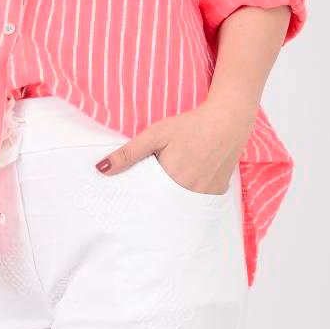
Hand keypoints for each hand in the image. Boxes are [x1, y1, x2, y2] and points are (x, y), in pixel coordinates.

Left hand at [95, 98, 254, 193]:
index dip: (136, 199)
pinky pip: (196, 204)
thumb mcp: (155, 134)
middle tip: (146, 193)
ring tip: (164, 191)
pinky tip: (183, 188)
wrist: (228, 120)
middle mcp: (188, 193)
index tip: (127, 200)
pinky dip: (187, 201)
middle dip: (151, 203)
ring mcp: (204, 196)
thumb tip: (101, 169)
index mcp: (170, 180)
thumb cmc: (190, 125)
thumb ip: (128, 154)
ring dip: (169, 203)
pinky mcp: (216, 194)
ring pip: (179, 208)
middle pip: (162, 206)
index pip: (145, 200)